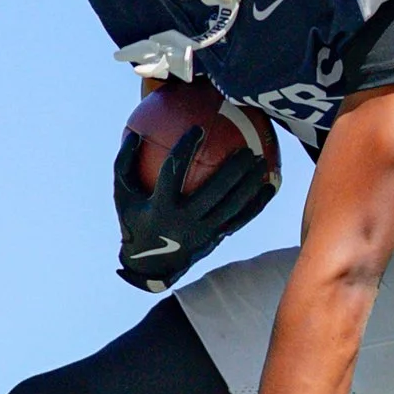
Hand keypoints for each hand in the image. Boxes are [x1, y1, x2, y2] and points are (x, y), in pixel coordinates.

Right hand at [114, 122, 274, 292]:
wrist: (150, 264)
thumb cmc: (135, 219)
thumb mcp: (122, 194)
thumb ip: (124, 163)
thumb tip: (133, 131)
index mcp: (160, 207)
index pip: (174, 173)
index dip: (185, 149)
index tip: (198, 128)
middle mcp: (184, 221)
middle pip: (214, 192)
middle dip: (232, 170)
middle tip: (245, 148)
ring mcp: (203, 232)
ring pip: (232, 206)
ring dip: (249, 184)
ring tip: (261, 161)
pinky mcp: (216, 238)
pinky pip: (241, 219)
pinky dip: (257, 203)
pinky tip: (271, 185)